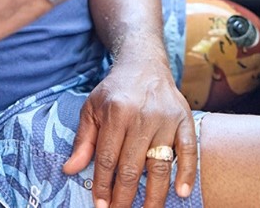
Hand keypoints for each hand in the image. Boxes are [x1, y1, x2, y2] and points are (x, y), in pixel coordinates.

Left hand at [62, 57, 196, 207]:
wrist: (144, 64)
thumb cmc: (115, 91)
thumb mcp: (92, 109)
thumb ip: (83, 140)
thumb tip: (70, 169)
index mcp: (116, 112)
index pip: (108, 158)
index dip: (103, 186)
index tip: (101, 206)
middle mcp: (142, 116)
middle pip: (132, 167)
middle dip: (124, 196)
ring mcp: (166, 119)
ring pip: (160, 164)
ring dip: (154, 195)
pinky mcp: (185, 120)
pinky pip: (189, 150)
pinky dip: (187, 172)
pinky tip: (182, 193)